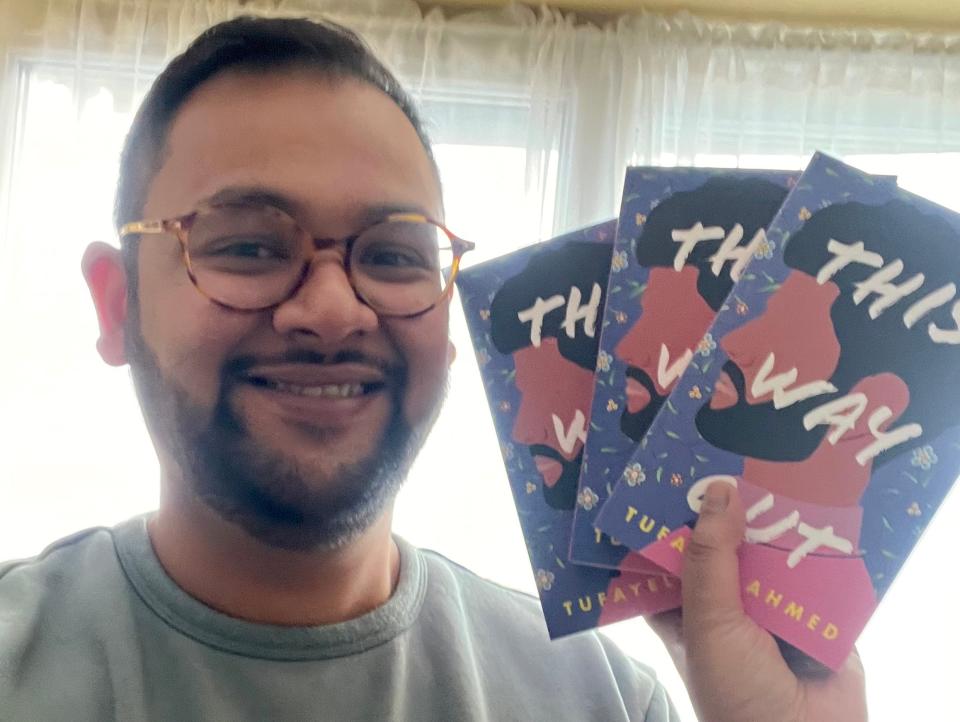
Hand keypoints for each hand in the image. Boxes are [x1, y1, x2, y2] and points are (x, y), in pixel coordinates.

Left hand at [649, 483, 866, 721]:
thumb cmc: (739, 695)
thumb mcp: (708, 622)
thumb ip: (710, 556)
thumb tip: (720, 490)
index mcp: (686, 611)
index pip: (671, 556)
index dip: (672, 518)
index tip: (673, 470)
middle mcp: (727, 606)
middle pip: (725, 545)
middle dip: (729, 509)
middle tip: (728, 454)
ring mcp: (773, 607)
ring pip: (770, 552)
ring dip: (776, 520)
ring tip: (773, 463)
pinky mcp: (818, 612)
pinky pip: (816, 568)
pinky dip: (819, 543)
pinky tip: (819, 500)